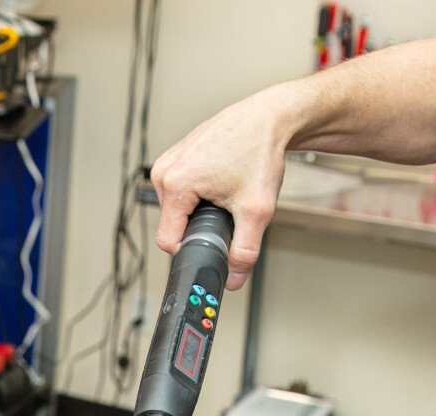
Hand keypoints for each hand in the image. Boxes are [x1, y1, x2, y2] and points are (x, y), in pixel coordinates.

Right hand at [149, 90, 295, 289]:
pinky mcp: (176, 154)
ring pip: (176, 207)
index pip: (168, 241)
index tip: (216, 241)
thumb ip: (244, 251)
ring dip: (199, 210)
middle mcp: (165, 170)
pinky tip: (220, 181)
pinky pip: (180, 189)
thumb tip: (234, 279)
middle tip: (228, 210)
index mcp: (175, 183)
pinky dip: (199, 193)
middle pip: (173, 224)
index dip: (194, 249)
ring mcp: (168, 160)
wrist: (270, 117)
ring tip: (225, 191)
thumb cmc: (260, 150)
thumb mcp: (257, 210)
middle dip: (200, 226)